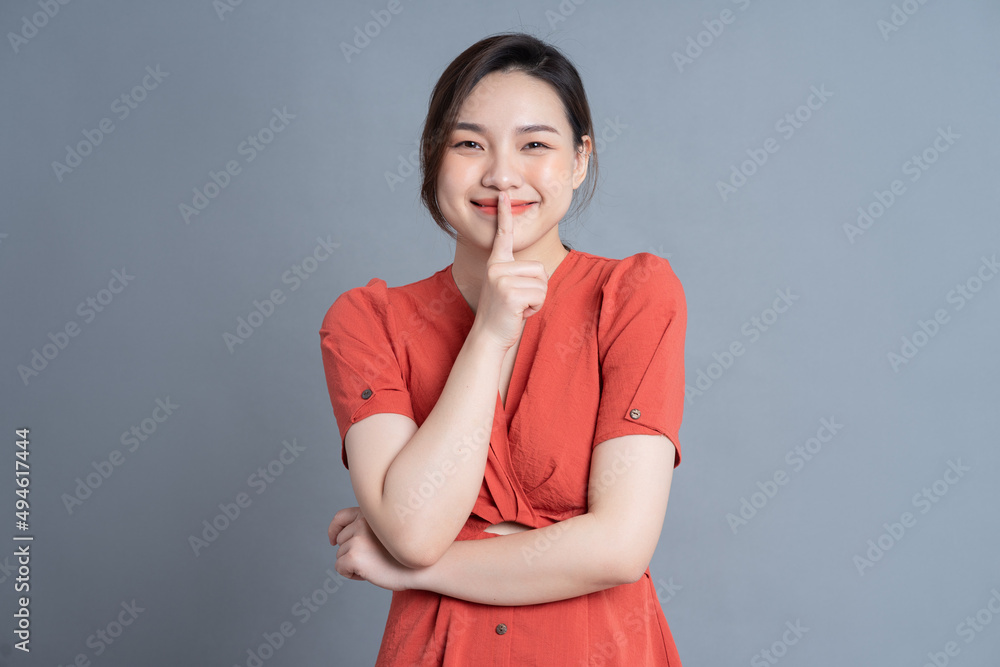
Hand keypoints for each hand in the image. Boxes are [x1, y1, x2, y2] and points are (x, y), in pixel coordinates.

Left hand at [329, 507, 413, 591]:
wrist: (421, 568)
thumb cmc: (406, 553)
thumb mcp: (386, 532)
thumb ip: (368, 528)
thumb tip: (340, 538)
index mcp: (369, 514)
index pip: (341, 517)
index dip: (334, 529)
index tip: (333, 540)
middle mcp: (362, 522)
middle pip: (340, 540)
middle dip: (351, 552)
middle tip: (373, 559)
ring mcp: (357, 539)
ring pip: (340, 555)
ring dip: (353, 564)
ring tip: (375, 565)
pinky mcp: (354, 556)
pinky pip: (340, 568)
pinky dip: (350, 574)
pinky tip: (369, 574)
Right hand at [471, 191, 547, 349]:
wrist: (489, 337)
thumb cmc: (504, 314)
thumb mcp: (509, 288)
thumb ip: (519, 275)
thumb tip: (535, 270)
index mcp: (496, 264)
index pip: (503, 236)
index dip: (504, 215)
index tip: (503, 195)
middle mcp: (496, 267)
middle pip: (540, 268)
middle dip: (537, 289)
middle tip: (518, 302)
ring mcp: (501, 279)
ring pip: (542, 282)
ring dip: (536, 300)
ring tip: (518, 307)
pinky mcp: (509, 292)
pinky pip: (540, 294)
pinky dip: (535, 308)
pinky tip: (519, 313)